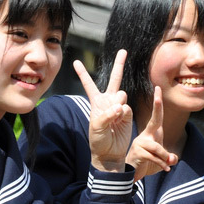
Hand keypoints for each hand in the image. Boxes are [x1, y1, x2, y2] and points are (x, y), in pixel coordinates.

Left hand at [75, 49, 131, 172]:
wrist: (110, 153)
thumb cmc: (98, 141)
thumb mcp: (95, 128)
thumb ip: (106, 115)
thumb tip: (119, 106)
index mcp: (96, 102)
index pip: (89, 84)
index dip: (82, 73)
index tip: (75, 61)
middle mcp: (108, 101)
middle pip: (115, 79)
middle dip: (119, 64)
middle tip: (123, 50)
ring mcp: (119, 106)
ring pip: (121, 94)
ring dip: (117, 103)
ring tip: (114, 116)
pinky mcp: (128, 113)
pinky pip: (127, 107)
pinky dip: (123, 113)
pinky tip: (118, 120)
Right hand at [125, 86, 177, 181]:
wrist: (133, 175)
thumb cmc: (147, 164)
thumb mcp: (162, 161)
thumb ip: (169, 158)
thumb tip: (173, 158)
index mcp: (152, 134)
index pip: (157, 117)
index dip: (158, 103)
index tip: (158, 88)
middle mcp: (146, 136)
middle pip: (155, 120)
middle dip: (158, 105)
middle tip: (158, 92)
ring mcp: (140, 143)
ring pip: (158, 147)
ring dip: (165, 158)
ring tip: (168, 165)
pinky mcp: (138, 152)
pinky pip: (154, 157)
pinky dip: (162, 164)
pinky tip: (166, 169)